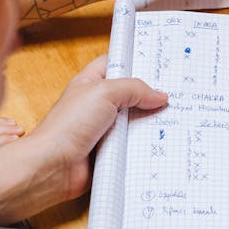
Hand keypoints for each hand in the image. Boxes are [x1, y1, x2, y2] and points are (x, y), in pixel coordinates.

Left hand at [30, 55, 166, 203]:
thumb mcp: (104, 93)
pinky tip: (161, 142)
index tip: (157, 65)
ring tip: (175, 118)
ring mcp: (103, 129)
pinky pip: (132, 145)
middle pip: (130, 95)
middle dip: (149, 96)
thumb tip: (159, 95)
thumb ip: (134, 89)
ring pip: (134, 122)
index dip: (133, 62)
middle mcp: (97, 105)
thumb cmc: (67, 126)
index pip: (114, 64)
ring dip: (150, 123)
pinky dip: (144, 146)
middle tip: (174, 94)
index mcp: (90, 84)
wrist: (53, 166)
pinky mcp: (109, 151)